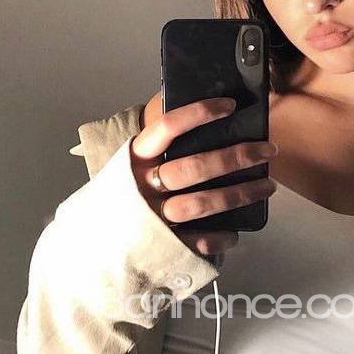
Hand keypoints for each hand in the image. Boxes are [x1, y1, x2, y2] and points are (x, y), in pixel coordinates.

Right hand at [130, 94, 277, 258]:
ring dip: (239, 194)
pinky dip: (221, 237)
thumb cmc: (121, 196)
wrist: (86, 243)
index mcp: (134, 159)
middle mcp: (142, 187)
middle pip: (194, 168)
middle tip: (267, 150)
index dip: (198, 113)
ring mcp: (152, 218)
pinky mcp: (162, 246)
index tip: (229, 106)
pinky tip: (236, 231)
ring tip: (266, 186)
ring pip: (201, 203)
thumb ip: (158, 144)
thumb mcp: (129, 164)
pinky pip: (198, 241)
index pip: (166, 127)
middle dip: (236, 157)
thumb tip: (200, 113)